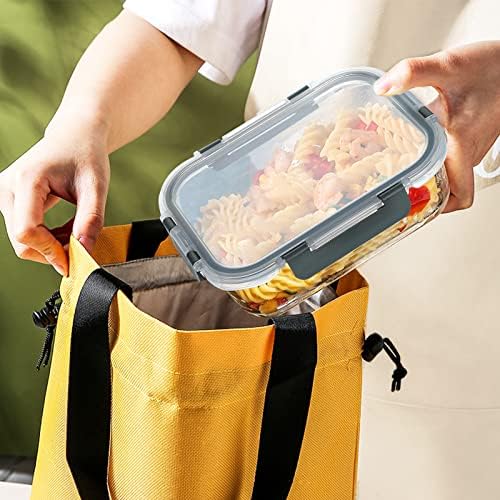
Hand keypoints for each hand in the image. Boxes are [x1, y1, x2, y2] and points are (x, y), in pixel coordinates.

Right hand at [0, 114, 109, 274]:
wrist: (75, 136)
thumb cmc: (86, 155)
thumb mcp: (96, 186)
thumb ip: (91, 219)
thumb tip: (84, 251)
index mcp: (26, 180)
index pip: (26, 231)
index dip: (50, 251)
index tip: (75, 258)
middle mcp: (7, 188)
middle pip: (21, 241)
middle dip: (52, 251)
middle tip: (81, 246)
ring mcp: (5, 195)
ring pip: (22, 240)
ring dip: (51, 246)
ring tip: (77, 232)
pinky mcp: (10, 201)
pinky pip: (25, 232)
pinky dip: (47, 239)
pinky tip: (67, 230)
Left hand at [374, 41, 499, 211]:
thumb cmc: (490, 68)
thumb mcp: (448, 67)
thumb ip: (414, 74)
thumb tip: (383, 86)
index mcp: (462, 145)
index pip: (458, 196)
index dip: (436, 207)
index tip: (410, 205)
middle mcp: (468, 153)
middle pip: (447, 191)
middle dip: (422, 195)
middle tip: (393, 189)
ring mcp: (470, 148)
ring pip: (448, 177)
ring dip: (426, 178)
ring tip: (397, 172)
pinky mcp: (469, 140)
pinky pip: (450, 162)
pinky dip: (433, 164)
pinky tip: (412, 151)